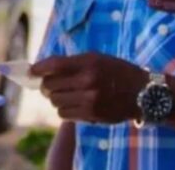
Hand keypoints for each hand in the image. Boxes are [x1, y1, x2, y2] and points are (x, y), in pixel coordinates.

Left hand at [30, 53, 148, 123]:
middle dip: (46, 85)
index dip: (39, 68)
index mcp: (88, 62)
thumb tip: (43, 69)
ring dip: (55, 98)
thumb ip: (71, 63)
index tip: (31, 71)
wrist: (143, 93)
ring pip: (55, 101)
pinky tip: (72, 104)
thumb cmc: (116, 72)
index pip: (54, 65)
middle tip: (49, 85)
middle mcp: (88, 80)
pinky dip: (63, 110)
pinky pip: (64, 114)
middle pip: (50, 85)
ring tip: (64, 95)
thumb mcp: (96, 58)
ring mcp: (90, 99)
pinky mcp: (92, 114)